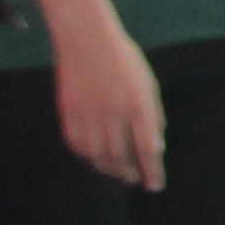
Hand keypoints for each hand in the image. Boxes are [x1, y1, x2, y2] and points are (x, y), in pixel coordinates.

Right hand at [52, 11, 163, 189]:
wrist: (87, 38)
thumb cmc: (124, 62)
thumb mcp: (148, 85)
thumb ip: (153, 116)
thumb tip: (156, 149)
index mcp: (139, 104)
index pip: (148, 148)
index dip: (152, 171)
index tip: (155, 186)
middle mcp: (113, 111)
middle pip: (121, 156)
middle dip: (130, 173)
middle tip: (136, 180)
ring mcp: (88, 112)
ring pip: (97, 154)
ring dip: (108, 169)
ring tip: (118, 173)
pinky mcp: (68, 110)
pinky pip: (76, 143)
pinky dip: (86, 156)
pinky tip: (95, 159)